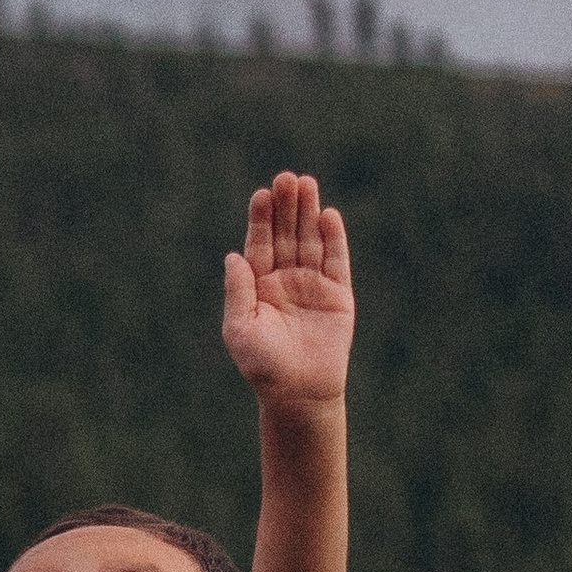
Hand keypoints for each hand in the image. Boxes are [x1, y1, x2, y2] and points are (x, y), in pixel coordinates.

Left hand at [223, 175, 353, 413]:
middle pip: (285, 234)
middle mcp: (285, 279)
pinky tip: (327, 214)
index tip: (261, 195)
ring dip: (308, 213)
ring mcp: (312, 284)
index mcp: (259, 285)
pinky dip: (333, 238)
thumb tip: (232, 256)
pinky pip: (337, 260)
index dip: (260, 219)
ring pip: (310, 240)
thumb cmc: (263, 367)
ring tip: (306, 183)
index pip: (259, 244)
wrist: (299, 393)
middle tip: (286, 178)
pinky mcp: (338, 294)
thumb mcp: (240, 328)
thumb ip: (238, 291)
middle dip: (286, 207)